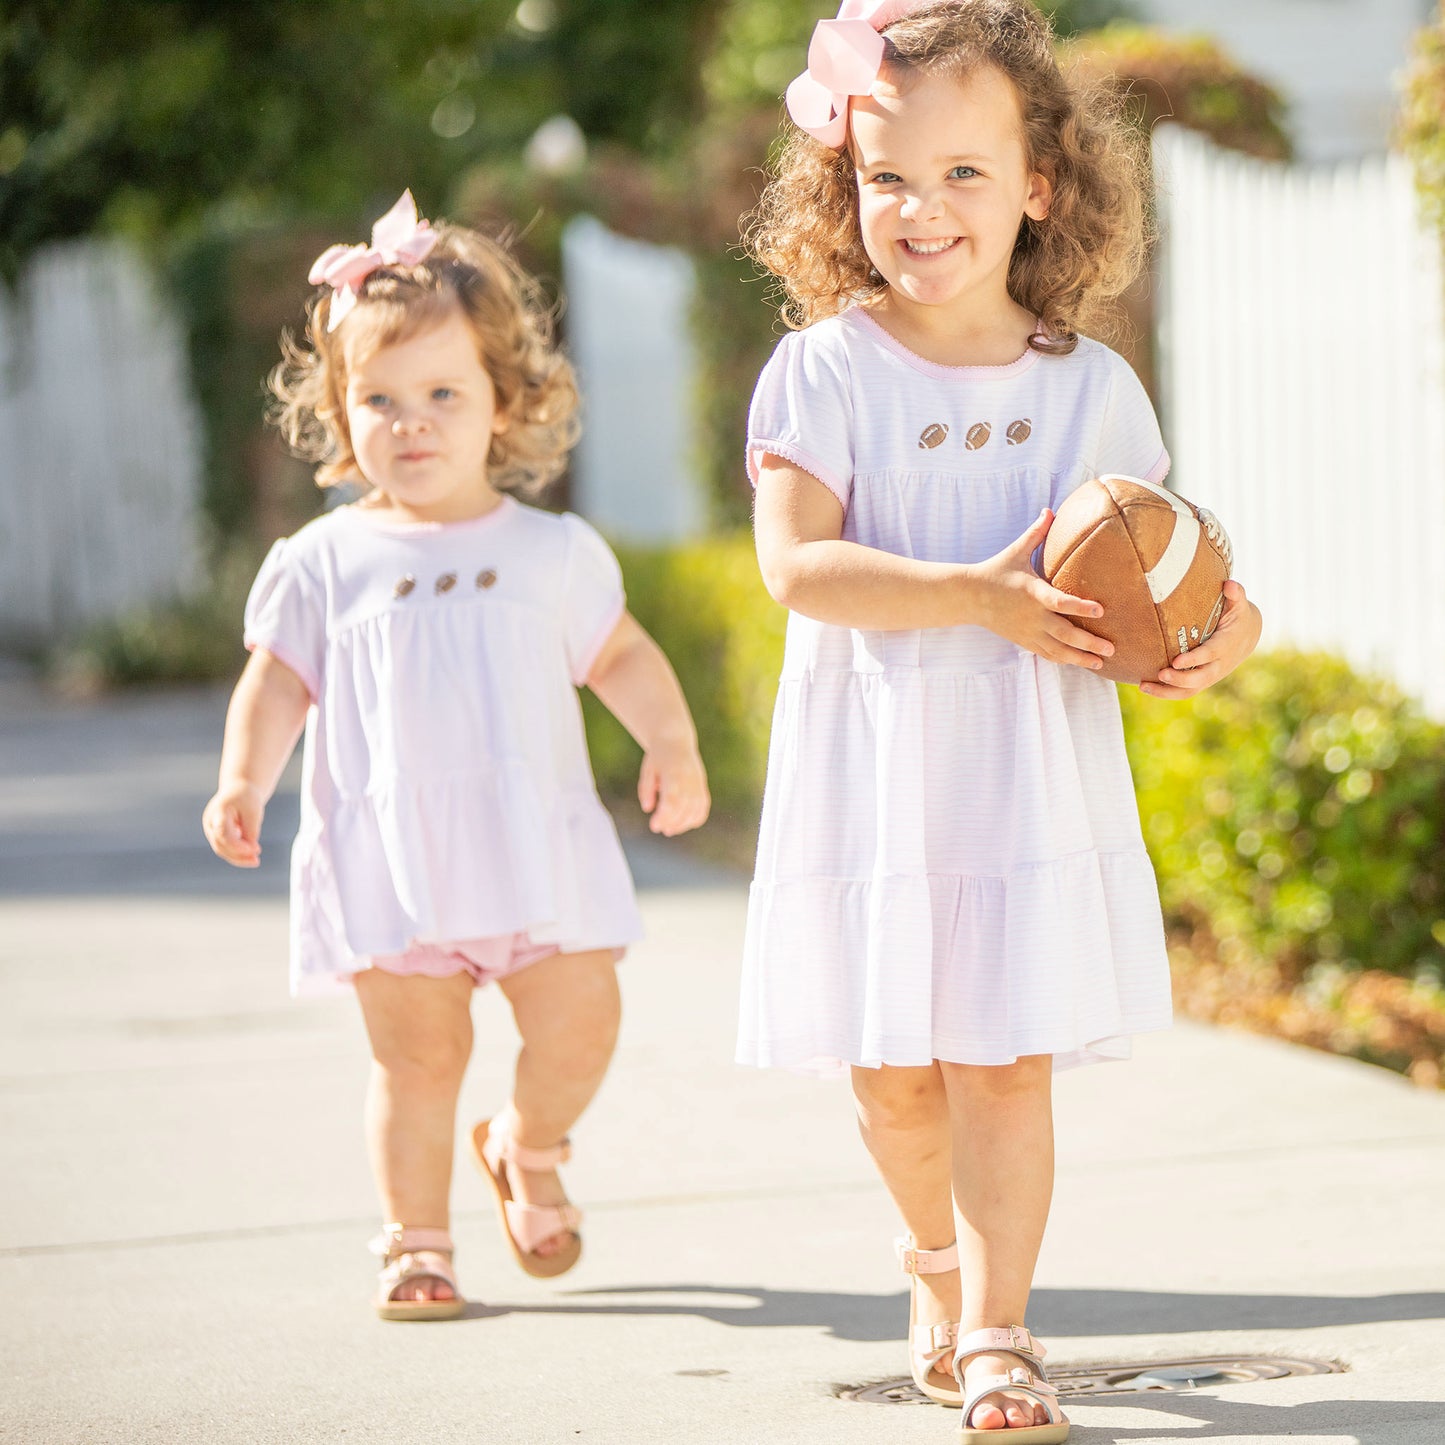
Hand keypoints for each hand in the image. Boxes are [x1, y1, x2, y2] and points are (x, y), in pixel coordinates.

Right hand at [202, 782, 265, 866]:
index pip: (223, 832)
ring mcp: (210, 829)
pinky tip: (250, 856)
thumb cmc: (247, 798)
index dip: (237, 845)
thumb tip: (251, 850)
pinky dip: (236, 854)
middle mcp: (210, 821)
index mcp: (219, 810)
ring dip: (238, 858)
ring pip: (221, 849)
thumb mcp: (254, 810)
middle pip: (221, 844)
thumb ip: (251, 830)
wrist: (238, 790)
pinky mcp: (215, 835)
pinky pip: (224, 848)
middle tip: (256, 860)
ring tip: (255, 860)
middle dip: (238, 854)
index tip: (254, 849)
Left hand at [637, 739, 709, 836]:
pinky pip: (703, 807)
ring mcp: (698, 783)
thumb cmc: (658, 757)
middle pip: (684, 807)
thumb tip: (648, 808)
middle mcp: (689, 779)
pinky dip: (695, 818)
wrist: (676, 741)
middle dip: (672, 822)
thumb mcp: (647, 770)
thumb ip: (646, 789)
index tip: (654, 826)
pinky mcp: (702, 786)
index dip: (664, 815)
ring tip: (669, 830)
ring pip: (695, 809)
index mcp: (674, 773)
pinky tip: (683, 824)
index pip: (671, 799)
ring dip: (683, 824)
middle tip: (659, 829)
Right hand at [975, 509, 1113, 669]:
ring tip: (1101, 663)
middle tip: (1112, 649)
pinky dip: (1064, 660)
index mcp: (1033, 592)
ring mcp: (1027, 632)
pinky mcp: (1023, 641)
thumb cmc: (996, 570)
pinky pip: (1046, 654)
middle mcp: (1032, 616)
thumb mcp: (1015, 551)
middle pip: (1065, 634)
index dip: (1080, 607)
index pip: (1059, 602)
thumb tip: (1050, 510)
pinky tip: (1080, 663)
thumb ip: (1036, 533)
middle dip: (1089, 643)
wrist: (969, 596)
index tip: (1101, 611)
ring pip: (1057, 650)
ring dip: (1080, 658)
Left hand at [1140, 580, 1261, 699]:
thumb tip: (1229, 584)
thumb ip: (1235, 594)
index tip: (1176, 661)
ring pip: (1190, 690)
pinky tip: (1146, 687)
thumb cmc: (1237, 615)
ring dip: (1167, 691)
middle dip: (1180, 679)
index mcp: (1227, 644)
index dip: (1195, 659)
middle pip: (1201, 677)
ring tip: (1143, 685)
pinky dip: (1166, 693)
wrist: (1246, 636)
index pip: (1210, 654)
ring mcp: (1211, 675)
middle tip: (1160, 674)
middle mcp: (1220, 664)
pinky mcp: (1203, 681)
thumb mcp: (1239, 604)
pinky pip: (1185, 692)